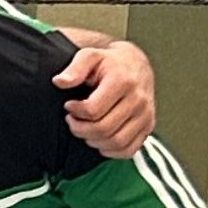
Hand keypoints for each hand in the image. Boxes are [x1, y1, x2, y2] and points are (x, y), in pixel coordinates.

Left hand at [57, 40, 154, 157]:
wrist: (134, 64)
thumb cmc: (107, 62)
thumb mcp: (89, 56)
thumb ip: (74, 68)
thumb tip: (59, 82)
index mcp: (123, 81)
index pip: (93, 110)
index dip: (75, 112)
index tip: (69, 105)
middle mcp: (139, 99)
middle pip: (103, 128)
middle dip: (80, 129)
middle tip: (72, 120)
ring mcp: (146, 114)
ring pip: (116, 142)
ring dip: (93, 141)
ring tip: (84, 129)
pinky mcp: (148, 126)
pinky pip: (128, 149)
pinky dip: (110, 150)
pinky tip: (99, 139)